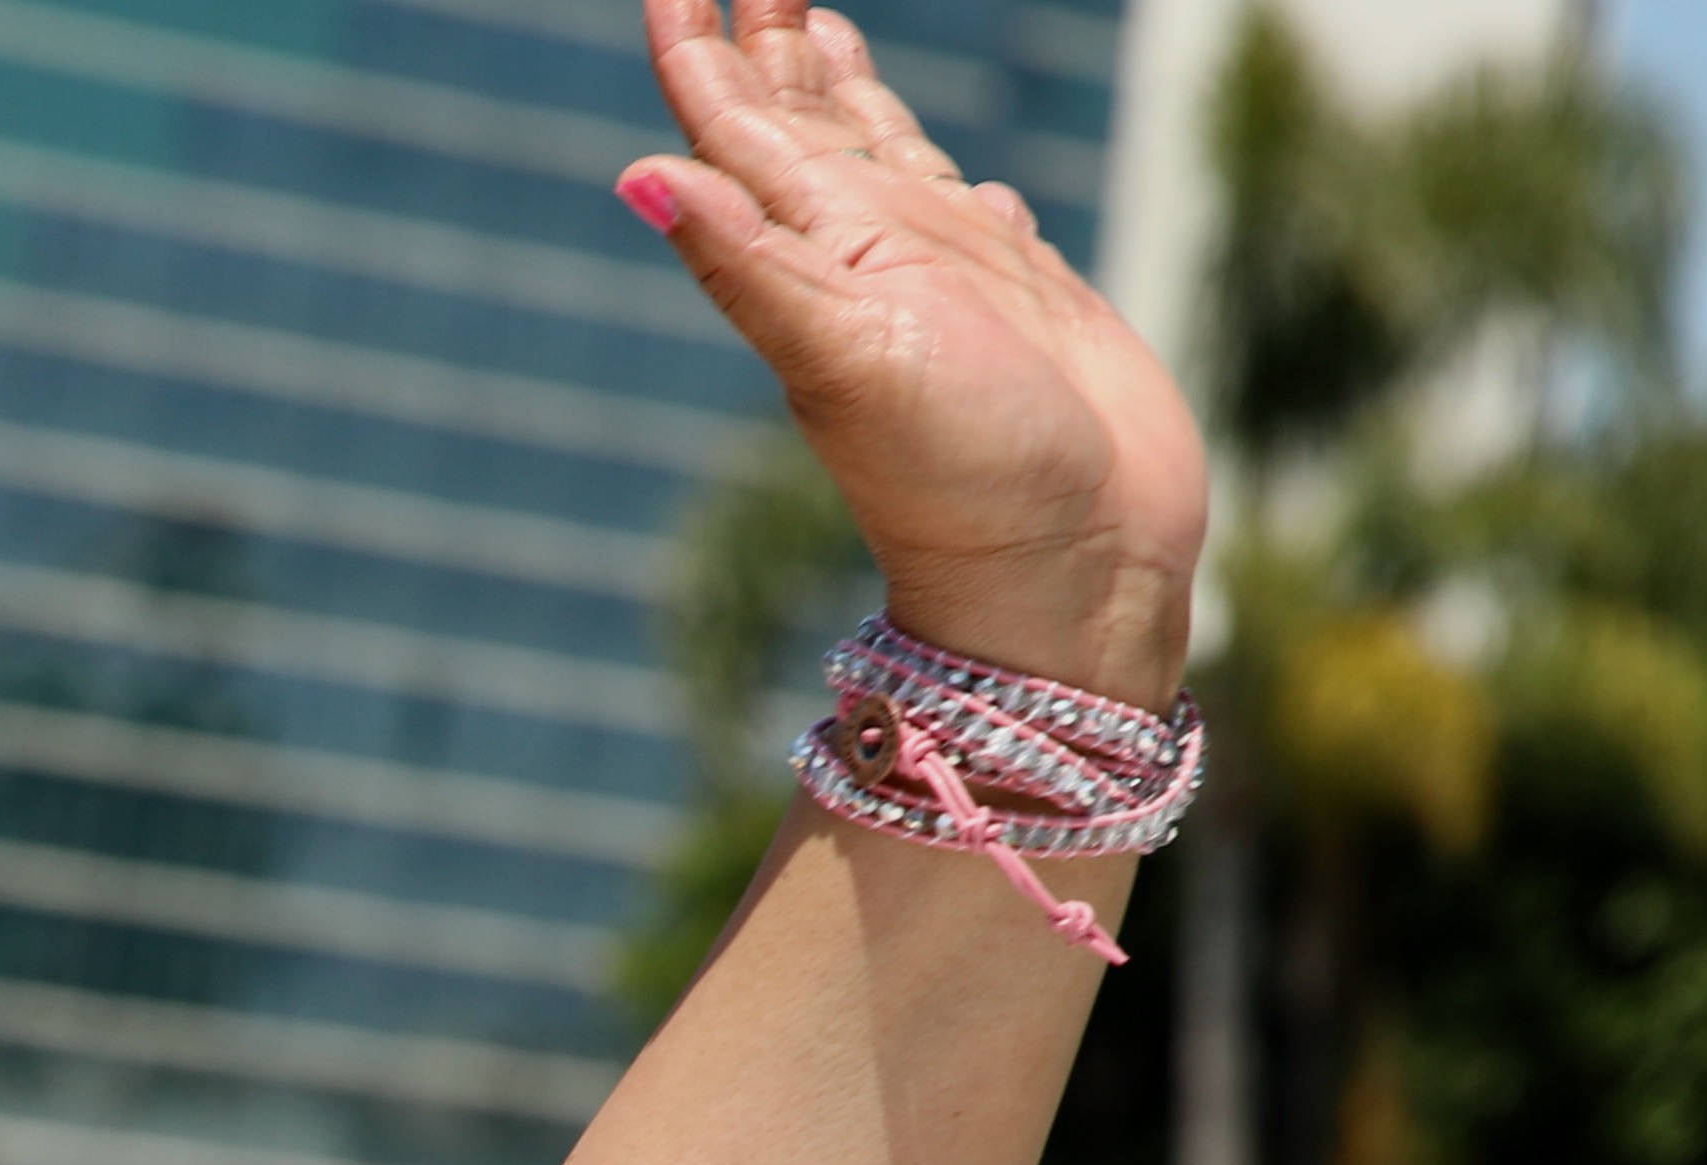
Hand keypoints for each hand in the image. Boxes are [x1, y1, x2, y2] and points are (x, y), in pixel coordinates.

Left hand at [624, 1, 1205, 701]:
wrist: (1071, 569)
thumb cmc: (959, 479)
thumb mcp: (842, 358)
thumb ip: (748, 264)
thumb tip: (634, 178)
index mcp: (814, 249)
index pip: (732, 125)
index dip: (698, 49)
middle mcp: (864, 249)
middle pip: (793, 117)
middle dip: (761, 39)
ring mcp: (939, 270)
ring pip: (872, 146)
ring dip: (833, 84)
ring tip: (804, 17)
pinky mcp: (1018, 290)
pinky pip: (959, 202)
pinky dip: (935, 166)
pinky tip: (929, 155)